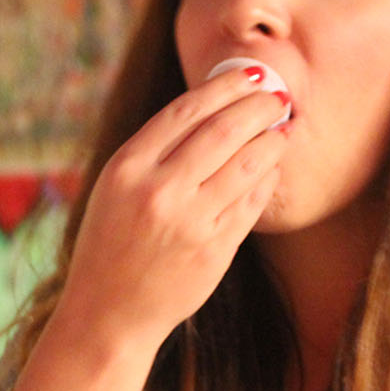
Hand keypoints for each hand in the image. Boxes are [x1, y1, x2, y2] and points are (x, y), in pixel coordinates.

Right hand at [54, 68, 289, 355]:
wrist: (108, 314)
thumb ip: (154, 152)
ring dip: (272, 141)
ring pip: (248, 165)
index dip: (225, 87)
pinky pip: (252, 203)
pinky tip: (270, 169)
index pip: (186, 111)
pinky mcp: (214, 251)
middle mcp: (159, 192)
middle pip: (224, 130)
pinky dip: (266, 179)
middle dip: (259, 107)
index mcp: (127, 169)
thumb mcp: (115, 189)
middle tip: (277, 98)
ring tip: (281, 130)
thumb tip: (212, 107)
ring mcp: (190, 223)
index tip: (250, 76)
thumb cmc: (111, 245)